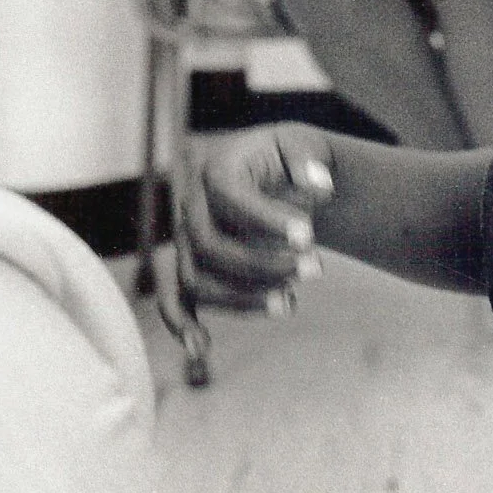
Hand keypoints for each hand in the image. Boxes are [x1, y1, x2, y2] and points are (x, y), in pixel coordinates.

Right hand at [178, 125, 337, 311]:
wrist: (270, 173)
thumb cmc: (285, 160)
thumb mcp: (300, 144)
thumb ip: (308, 161)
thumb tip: (320, 188)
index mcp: (216, 169)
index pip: (231, 197)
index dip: (267, 220)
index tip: (309, 235)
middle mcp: (192, 206)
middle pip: (210, 246)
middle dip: (264, 264)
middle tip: (316, 268)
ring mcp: (186, 240)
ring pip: (196, 279)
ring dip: (241, 298)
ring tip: (291, 303)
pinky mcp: (190, 267)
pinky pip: (173, 299)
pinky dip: (181, 324)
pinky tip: (202, 348)